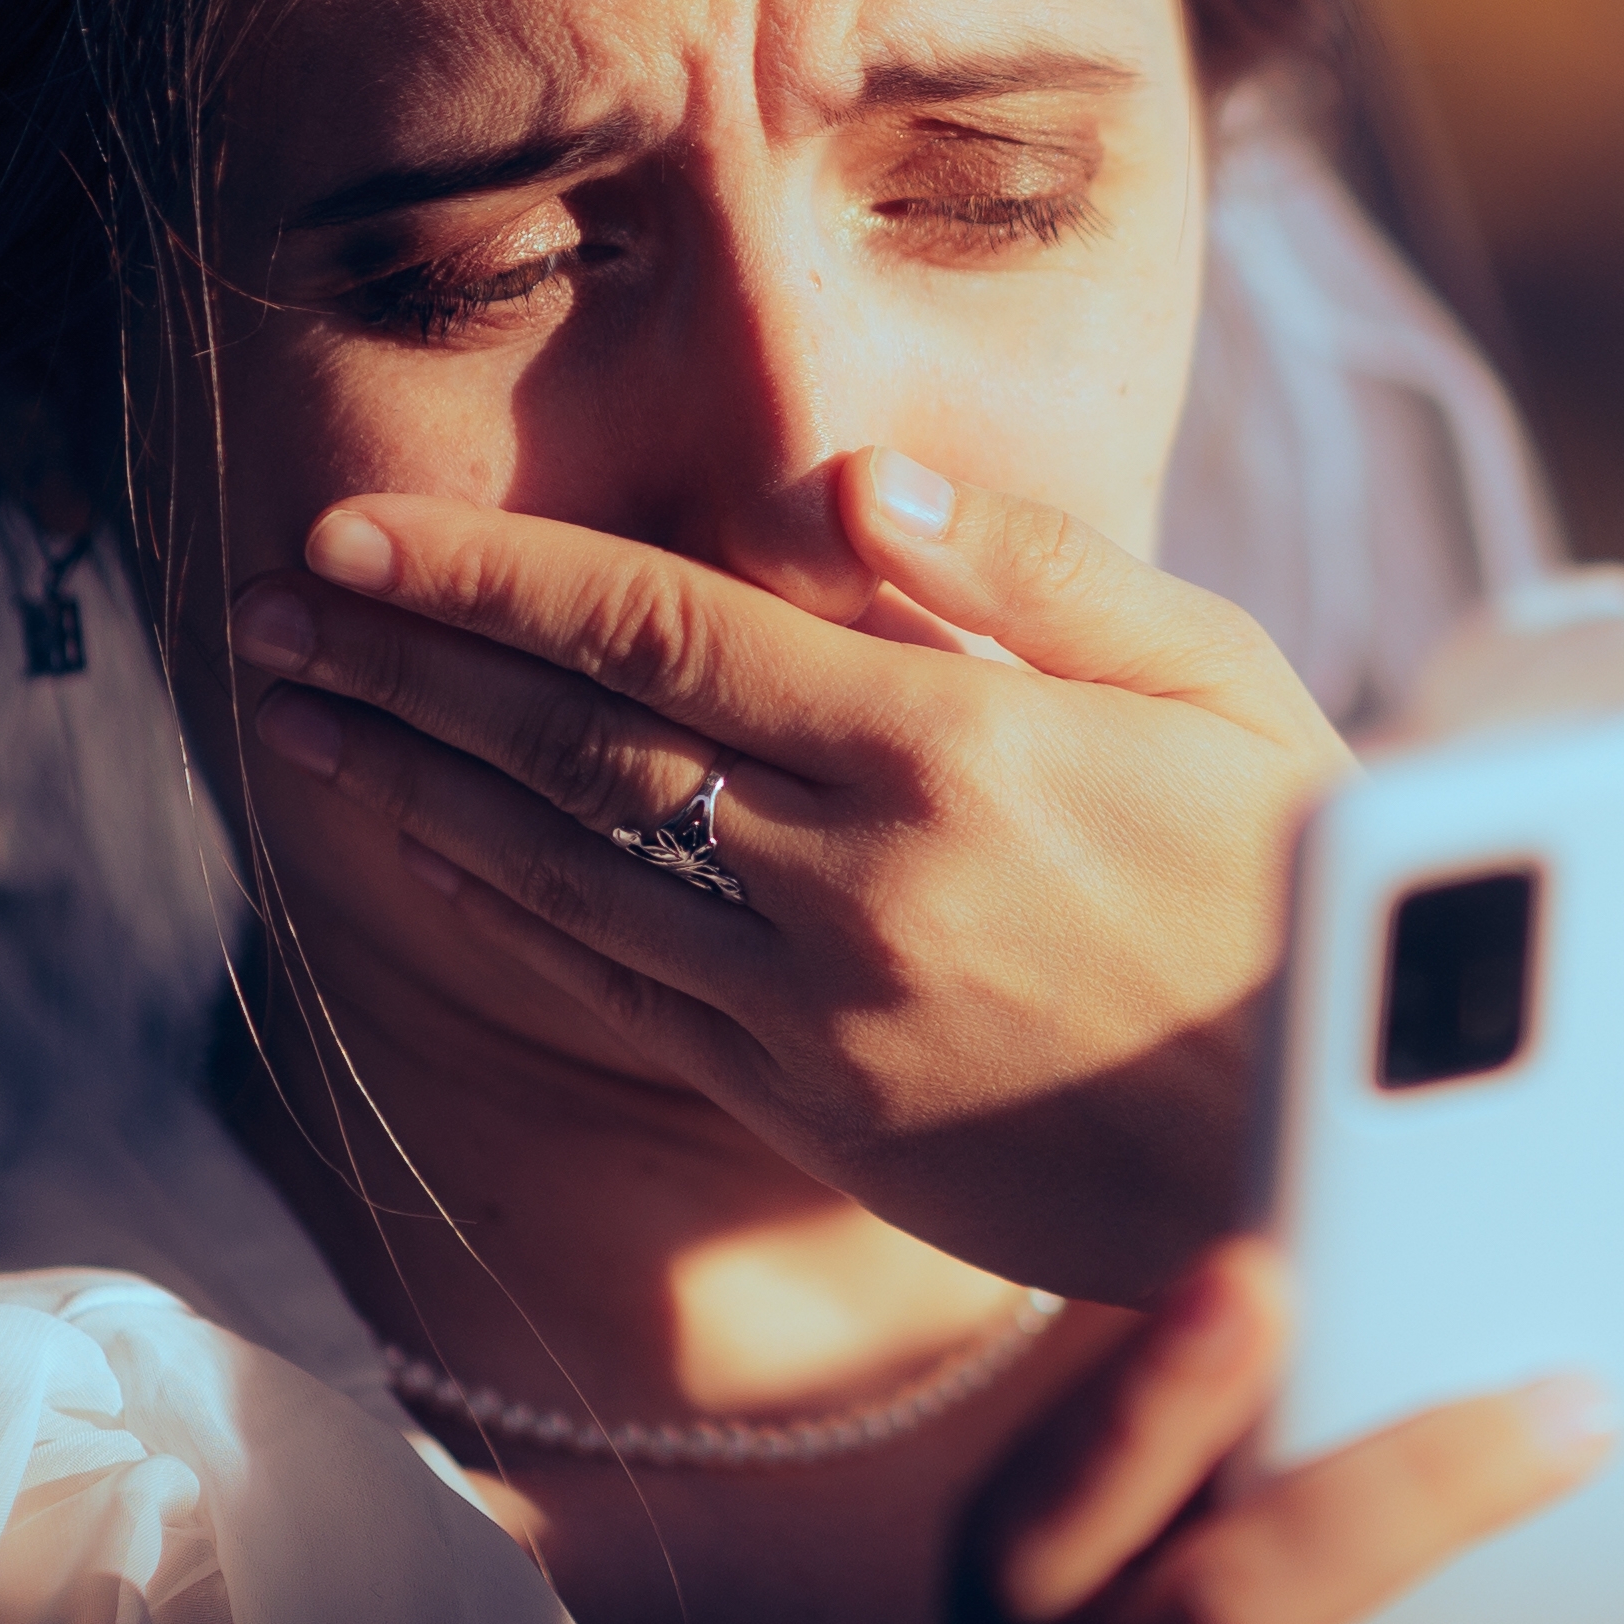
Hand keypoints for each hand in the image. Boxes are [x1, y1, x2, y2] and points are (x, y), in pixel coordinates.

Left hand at [231, 448, 1354, 1300]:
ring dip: (415, 785)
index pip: (658, 634)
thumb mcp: (1219, 676)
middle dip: (408, 663)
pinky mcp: (817, 1112)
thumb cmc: (1306, 878)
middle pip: (575, 746)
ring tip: (302, 715)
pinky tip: (430, 852)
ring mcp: (823, 1011)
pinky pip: (621, 993)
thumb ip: (1028, 569)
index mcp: (950, 744)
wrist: (1348, 1141)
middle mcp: (858, 878)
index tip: (362, 531)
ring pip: (567, 872)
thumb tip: (844, 481)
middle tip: (275, 603)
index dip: (489, 577)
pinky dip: (507, 911)